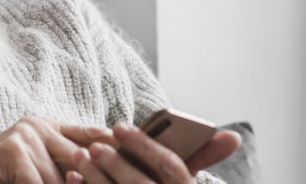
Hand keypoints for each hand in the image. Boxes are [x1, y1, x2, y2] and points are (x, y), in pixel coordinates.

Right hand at [0, 116, 114, 183]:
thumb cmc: (0, 177)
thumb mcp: (34, 163)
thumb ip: (63, 160)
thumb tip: (106, 166)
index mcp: (46, 126)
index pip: (93, 135)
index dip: (118, 148)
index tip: (142, 161)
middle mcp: (38, 126)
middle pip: (83, 157)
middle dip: (99, 179)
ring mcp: (26, 137)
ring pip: (64, 178)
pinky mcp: (15, 153)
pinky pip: (41, 183)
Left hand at [67, 123, 240, 183]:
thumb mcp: (186, 180)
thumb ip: (203, 156)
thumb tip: (234, 137)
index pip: (172, 168)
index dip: (145, 146)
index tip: (119, 127)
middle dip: (116, 165)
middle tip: (93, 146)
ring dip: (96, 178)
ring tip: (79, 157)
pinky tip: (71, 177)